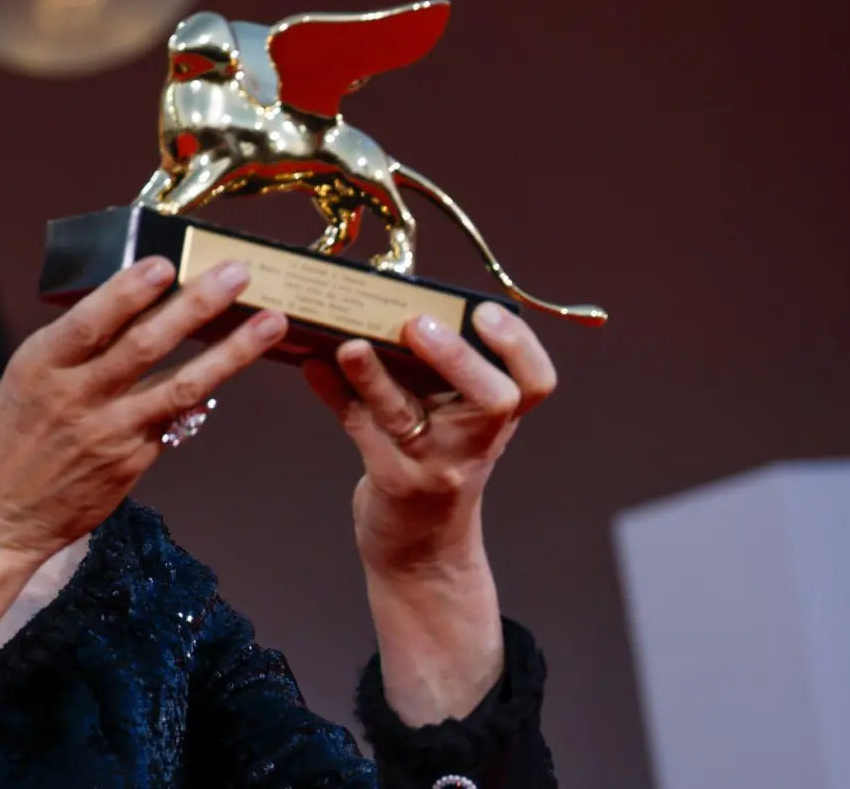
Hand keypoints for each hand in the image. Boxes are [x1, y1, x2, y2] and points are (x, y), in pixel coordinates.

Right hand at [0, 256, 286, 562]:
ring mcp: (110, 432)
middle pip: (147, 344)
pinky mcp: (132, 462)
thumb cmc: (7, 440)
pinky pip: (174, 420)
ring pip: (181, 386)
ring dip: (231, 352)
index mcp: (41, 365)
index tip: (166, 262)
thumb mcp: (25, 379)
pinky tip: (230, 372)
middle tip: (237, 274)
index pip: (92, 319)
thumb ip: (71, 349)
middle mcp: (77, 396)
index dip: (130, 290)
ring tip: (270, 322)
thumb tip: (126, 307)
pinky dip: (204, 393)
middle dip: (198, 305)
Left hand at [305, 302, 556, 578]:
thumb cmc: (437, 462)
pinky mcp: (392, 481)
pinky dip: (334, 394)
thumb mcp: (458, 423)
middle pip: (491, 399)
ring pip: (407, 415)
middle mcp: (476, 442)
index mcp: (500, 419)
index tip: (484, 312)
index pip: (534, 382)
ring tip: (349, 344)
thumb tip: (392, 302)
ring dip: (375, 376)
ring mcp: (436, 466)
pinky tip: (314, 367)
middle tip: (417, 324)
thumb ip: (444, 374)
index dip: (519, 344)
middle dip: (456, 357)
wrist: (422, 547)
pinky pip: (360, 428)